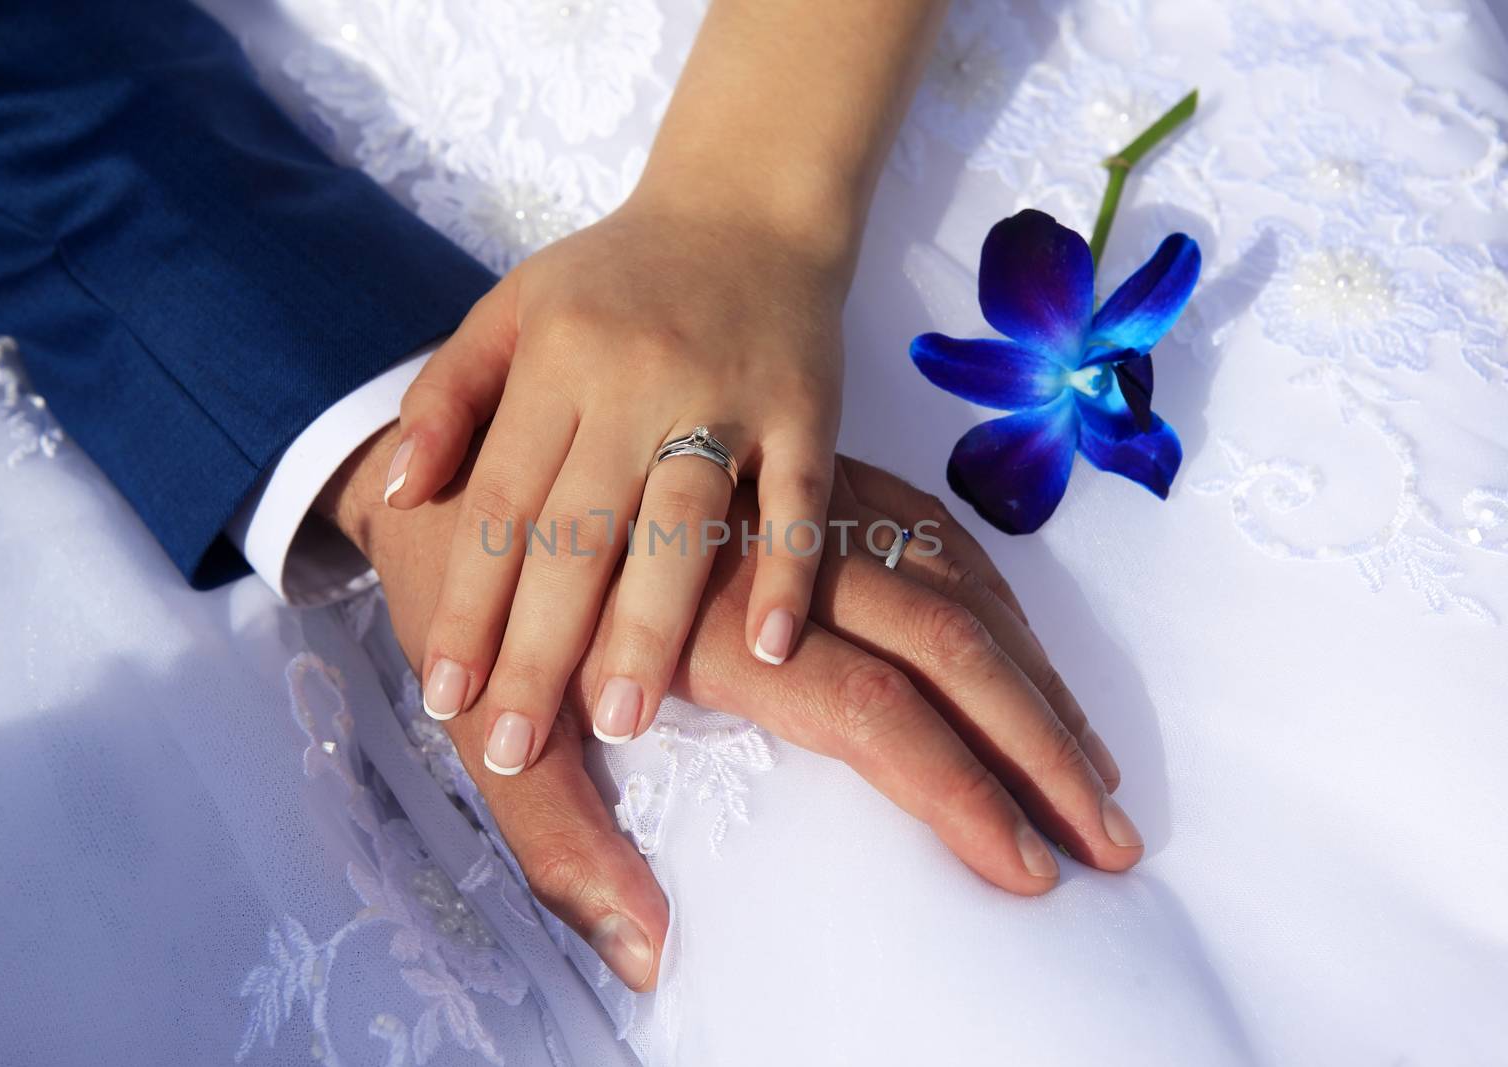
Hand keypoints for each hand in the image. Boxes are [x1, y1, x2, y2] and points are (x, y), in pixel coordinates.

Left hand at [324, 425, 1140, 990]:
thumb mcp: (479, 727)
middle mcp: (769, 553)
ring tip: (1094, 767)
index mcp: (702, 623)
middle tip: (1108, 838)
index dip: (954, 792)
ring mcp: (793, 503)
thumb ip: (557, 838)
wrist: (448, 443)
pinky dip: (993, 598)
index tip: (1026, 869)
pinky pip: (927, 526)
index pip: (866, 712)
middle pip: (943, 641)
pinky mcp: (802, 473)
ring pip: (951, 580)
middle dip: (1035, 743)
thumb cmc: (460, 594)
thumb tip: (651, 954)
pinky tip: (1028, 659)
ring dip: (1033, 675)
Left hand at [384, 192, 847, 775]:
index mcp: (555, 358)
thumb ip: (447, 396)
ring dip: (649, 629)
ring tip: (619, 723)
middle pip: (579, 533)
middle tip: (514, 747)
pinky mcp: (809, 408)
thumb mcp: (510, 308)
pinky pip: (801, 503)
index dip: (469, 606)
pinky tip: (767, 653)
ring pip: (682, 527)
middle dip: (539, 648)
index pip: (499, 504)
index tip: (445, 699)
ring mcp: (729, 395)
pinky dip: (787, 575)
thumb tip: (400, 493)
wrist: (749, 202)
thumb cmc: (617, 277)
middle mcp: (635, 378)